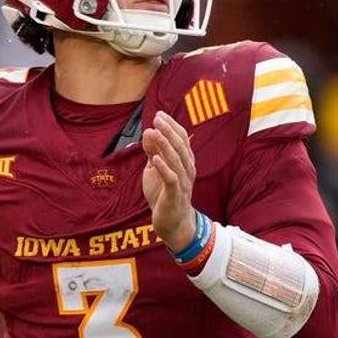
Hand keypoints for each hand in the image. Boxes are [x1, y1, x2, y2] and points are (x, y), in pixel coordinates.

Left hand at [142, 111, 196, 249]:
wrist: (172, 223)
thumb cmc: (164, 195)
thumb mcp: (155, 170)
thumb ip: (153, 152)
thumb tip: (149, 132)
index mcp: (185, 162)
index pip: (181, 139)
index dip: (171, 126)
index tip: (159, 114)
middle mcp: (187, 169)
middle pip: (180, 146)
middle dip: (168, 131)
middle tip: (157, 118)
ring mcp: (183, 182)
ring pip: (176, 160)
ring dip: (165, 145)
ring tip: (155, 132)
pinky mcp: (175, 195)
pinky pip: (171, 179)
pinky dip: (164, 167)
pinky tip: (155, 158)